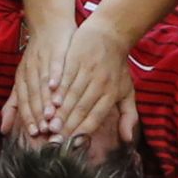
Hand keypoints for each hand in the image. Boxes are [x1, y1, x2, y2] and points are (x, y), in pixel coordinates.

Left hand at [1, 24, 74, 137]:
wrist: (48, 24)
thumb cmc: (37, 57)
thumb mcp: (23, 80)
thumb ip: (14, 104)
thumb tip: (4, 129)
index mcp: (22, 79)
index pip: (24, 102)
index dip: (28, 118)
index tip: (35, 133)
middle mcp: (30, 71)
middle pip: (33, 95)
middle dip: (38, 113)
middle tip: (45, 129)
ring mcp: (42, 61)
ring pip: (42, 83)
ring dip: (46, 99)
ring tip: (51, 114)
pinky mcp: (56, 51)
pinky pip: (55, 64)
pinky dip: (55, 75)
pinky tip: (57, 87)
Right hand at [49, 19, 137, 142]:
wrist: (111, 33)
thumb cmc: (118, 67)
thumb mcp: (128, 90)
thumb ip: (128, 115)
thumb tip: (128, 139)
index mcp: (112, 93)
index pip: (96, 116)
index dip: (82, 130)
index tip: (70, 143)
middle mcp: (101, 83)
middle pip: (82, 108)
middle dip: (67, 125)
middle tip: (54, 139)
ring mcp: (88, 70)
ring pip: (72, 94)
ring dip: (60, 111)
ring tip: (49, 125)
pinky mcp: (76, 59)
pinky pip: (65, 78)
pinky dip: (57, 91)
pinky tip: (49, 102)